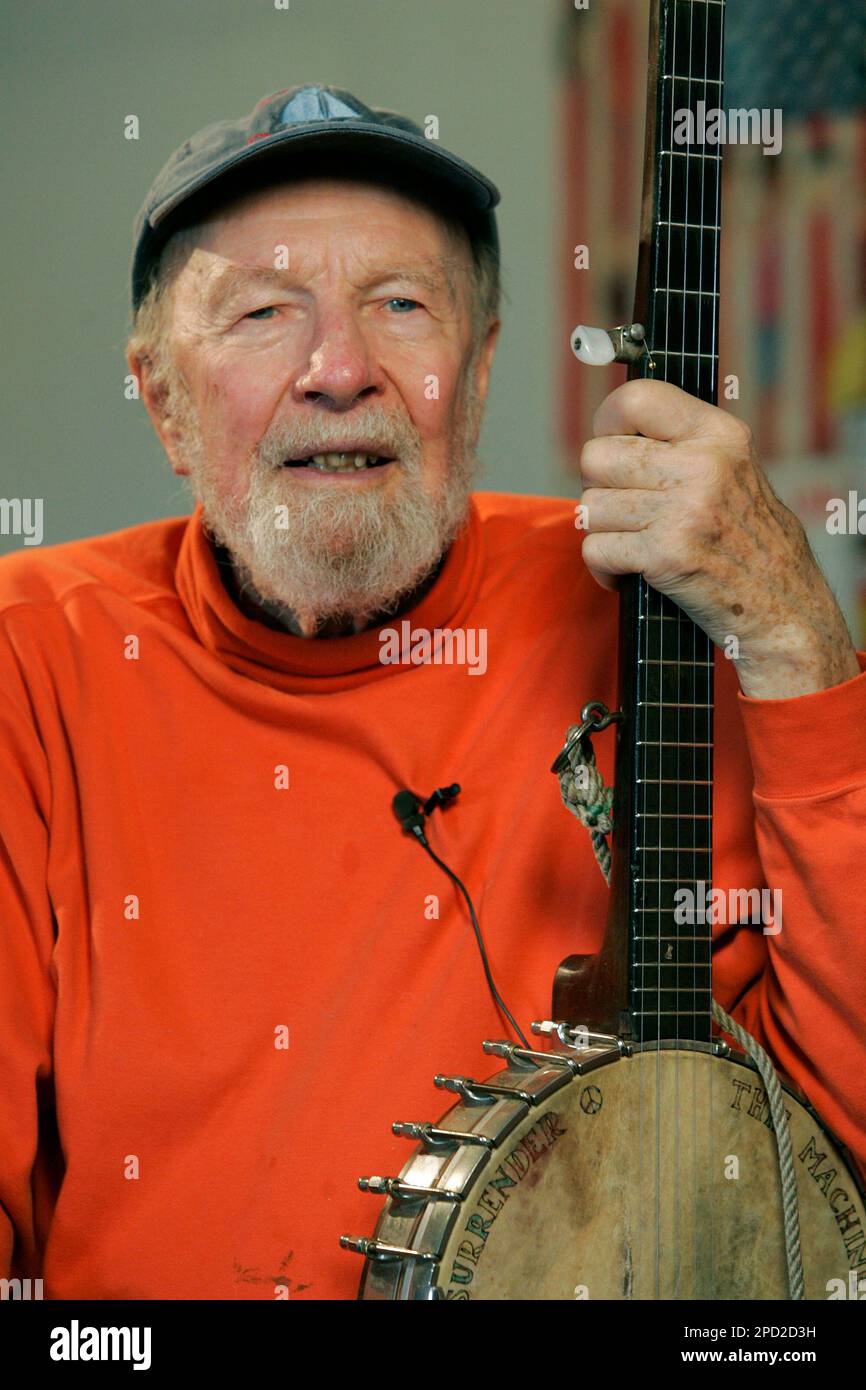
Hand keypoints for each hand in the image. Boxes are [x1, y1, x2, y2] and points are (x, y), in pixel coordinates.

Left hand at [579, 379, 859, 697]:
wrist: (785, 606)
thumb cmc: (751, 541)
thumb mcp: (734, 471)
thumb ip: (683, 445)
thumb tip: (613, 431)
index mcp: (719, 435)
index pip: (638, 398)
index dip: (609, 422)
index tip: (612, 446)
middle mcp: (703, 466)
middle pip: (598, 456)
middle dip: (598, 486)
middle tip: (623, 508)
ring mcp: (683, 510)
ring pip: (590, 505)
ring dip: (602, 531)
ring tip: (632, 542)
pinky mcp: (665, 554)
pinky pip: (596, 549)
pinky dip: (603, 568)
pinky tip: (627, 573)